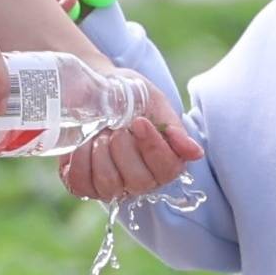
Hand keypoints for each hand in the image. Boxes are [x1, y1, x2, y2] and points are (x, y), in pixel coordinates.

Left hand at [55, 72, 198, 209]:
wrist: (95, 88)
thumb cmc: (130, 97)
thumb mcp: (155, 104)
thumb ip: (174, 129)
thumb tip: (195, 153)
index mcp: (164, 162)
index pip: (168, 169)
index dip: (153, 147)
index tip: (139, 122)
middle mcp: (141, 180)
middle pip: (139, 181)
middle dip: (124, 148)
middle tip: (116, 126)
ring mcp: (112, 187)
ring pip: (109, 184)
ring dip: (101, 152)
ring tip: (100, 132)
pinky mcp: (85, 186)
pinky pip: (81, 184)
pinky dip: (80, 159)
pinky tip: (83, 142)